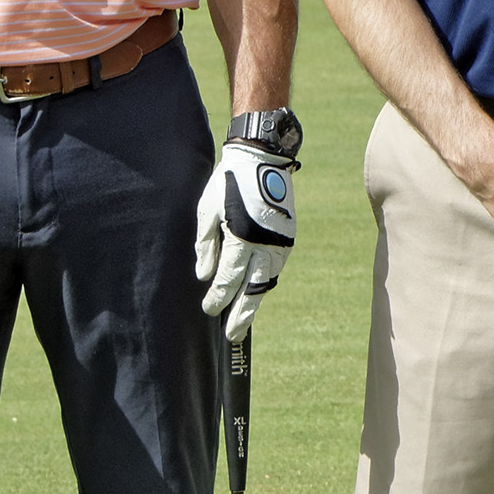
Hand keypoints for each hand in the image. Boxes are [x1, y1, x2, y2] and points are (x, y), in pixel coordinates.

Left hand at [195, 140, 297, 334]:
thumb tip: (204, 275)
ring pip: (267, 280)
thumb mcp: (208, 209)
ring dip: (254, 300)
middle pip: (253, 288)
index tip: (209, 310)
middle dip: (242, 313)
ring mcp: (280, 241)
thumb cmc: (229, 182)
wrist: (263, 158)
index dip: (219, 297)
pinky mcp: (288, 237)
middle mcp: (265, 243)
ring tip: (243, 318)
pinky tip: (255, 291)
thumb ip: (206, 244)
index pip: (229, 277)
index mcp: (242, 236)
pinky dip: (264, 282)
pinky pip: (275, 267)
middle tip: (233, 335)